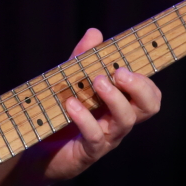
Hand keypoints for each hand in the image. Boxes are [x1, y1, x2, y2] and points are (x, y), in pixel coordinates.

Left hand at [29, 27, 160, 185]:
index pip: (149, 94)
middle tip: (120, 73)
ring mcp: (106, 139)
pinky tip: (71, 103)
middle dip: (140, 87)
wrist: (35, 152)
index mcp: (119, 106)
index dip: (145, 80)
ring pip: (125, 120)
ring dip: (114, 98)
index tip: (125, 65)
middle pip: (148, 107)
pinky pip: (95, 136)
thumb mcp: (69, 82)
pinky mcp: (88, 152)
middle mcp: (118, 123)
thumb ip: (81, 59)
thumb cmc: (57, 116)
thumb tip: (95, 32)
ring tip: (97, 81)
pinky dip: (85, 118)